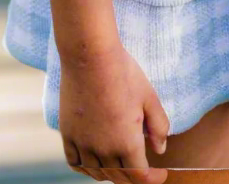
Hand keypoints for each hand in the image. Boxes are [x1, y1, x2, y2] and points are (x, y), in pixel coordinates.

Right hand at [59, 42, 170, 182]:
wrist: (90, 57)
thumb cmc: (123, 73)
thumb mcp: (149, 97)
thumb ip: (159, 126)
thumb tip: (160, 150)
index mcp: (127, 143)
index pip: (140, 176)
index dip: (153, 179)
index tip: (161, 174)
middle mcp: (104, 150)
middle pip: (119, 177)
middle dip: (134, 177)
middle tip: (143, 170)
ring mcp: (83, 144)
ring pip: (97, 173)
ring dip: (111, 174)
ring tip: (120, 165)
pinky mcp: (67, 134)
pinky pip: (75, 163)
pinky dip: (86, 169)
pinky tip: (94, 163)